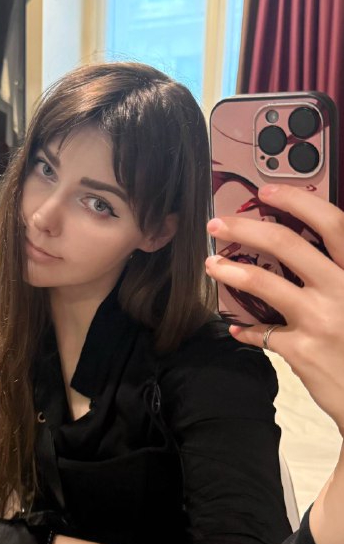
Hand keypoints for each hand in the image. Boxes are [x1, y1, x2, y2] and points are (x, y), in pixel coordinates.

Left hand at [206, 184, 343, 432]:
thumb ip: (340, 271)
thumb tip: (310, 253)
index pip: (333, 225)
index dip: (298, 203)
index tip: (268, 193)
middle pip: (287, 245)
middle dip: (246, 228)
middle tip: (218, 224)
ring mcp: (322, 320)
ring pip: (264, 283)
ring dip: (231, 271)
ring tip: (211, 264)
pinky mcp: (303, 350)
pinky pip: (262, 332)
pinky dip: (246, 329)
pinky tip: (237, 328)